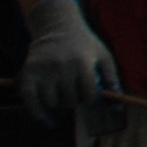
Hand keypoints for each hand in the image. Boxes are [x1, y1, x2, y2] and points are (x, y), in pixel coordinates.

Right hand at [18, 0, 122, 138]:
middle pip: (70, 100)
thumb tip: (118, 109)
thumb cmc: (84, 45)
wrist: (58, 25)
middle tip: (74, 90)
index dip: (91, 99)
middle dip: (75, 99)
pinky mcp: (28, 72)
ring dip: (59, 104)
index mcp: (82, 62)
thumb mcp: (103, 57)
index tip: (90, 95)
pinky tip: (47, 121)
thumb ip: (112, 81)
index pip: (89, 95)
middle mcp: (62, 66)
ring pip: (52, 103)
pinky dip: (37, 113)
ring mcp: (43, 70)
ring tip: (62, 93)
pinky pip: (30, 100)